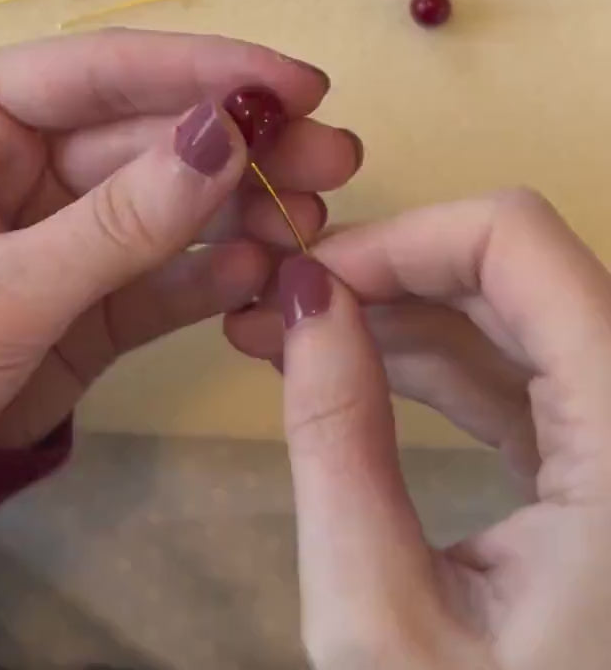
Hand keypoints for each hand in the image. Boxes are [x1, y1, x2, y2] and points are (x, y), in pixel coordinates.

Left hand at [0, 30, 359, 447]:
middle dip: (244, 145)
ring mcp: (66, 226)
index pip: (104, 71)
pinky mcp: (94, 297)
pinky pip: (165, 274)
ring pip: (172, 200)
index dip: (205, 70)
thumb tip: (226, 137)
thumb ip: (119, 220)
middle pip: (154, 133)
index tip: (296, 84)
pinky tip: (262, 274)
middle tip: (335, 156)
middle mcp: (26, 156)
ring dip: (244, 207)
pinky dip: (214, 275)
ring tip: (311, 221)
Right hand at [229, 191, 610, 668]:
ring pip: (519, 321)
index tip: (305, 278)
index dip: (405, 236)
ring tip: (287, 332)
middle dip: (393, 269)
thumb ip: (336, 441)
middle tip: (279, 300)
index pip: (521, 242)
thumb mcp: (381, 623)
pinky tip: (349, 369)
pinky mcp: (604, 474)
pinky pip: (524, 383)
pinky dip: (435, 366)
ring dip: (403, 314)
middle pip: (521, 270)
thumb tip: (297, 299)